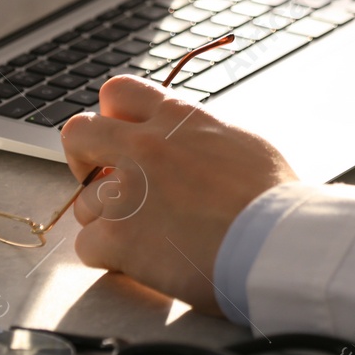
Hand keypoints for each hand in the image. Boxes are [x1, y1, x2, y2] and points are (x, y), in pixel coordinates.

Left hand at [61, 76, 296, 314]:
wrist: (276, 242)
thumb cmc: (272, 199)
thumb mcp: (241, 142)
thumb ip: (202, 136)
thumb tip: (193, 145)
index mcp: (177, 118)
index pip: (118, 92)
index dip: (113, 117)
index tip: (123, 138)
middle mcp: (144, 146)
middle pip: (78, 133)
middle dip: (83, 158)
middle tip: (103, 182)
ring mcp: (126, 191)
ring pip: (84, 202)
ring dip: (106, 221)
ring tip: (143, 238)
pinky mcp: (118, 237)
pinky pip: (86, 247)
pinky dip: (109, 258)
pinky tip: (140, 262)